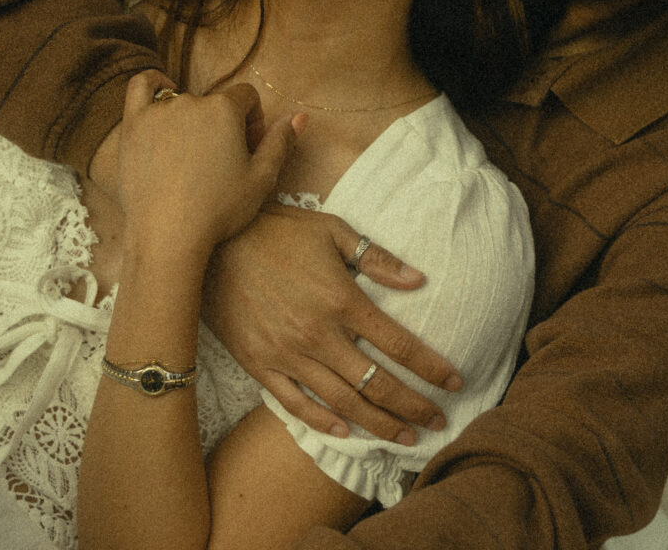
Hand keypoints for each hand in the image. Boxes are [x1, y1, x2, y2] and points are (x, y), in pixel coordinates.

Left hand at [117, 73, 303, 250]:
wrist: (168, 234)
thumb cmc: (219, 209)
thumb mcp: (261, 179)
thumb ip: (281, 142)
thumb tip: (300, 116)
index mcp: (225, 109)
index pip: (246, 97)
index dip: (253, 121)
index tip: (248, 149)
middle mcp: (192, 101)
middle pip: (216, 103)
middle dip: (224, 125)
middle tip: (221, 161)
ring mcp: (158, 111)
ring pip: (184, 102)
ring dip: (193, 119)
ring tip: (192, 153)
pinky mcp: (133, 125)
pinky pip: (140, 87)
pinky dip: (154, 83)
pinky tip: (163, 92)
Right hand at [203, 204, 462, 442]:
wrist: (212, 244)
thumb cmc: (277, 230)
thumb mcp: (331, 231)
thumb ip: (376, 258)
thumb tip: (419, 279)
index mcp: (341, 299)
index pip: (399, 344)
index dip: (431, 367)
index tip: (455, 383)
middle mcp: (318, 334)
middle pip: (377, 383)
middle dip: (413, 407)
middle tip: (439, 423)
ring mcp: (287, 353)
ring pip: (343, 401)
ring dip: (378, 424)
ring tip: (405, 438)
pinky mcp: (259, 364)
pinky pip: (295, 403)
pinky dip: (322, 421)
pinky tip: (345, 430)